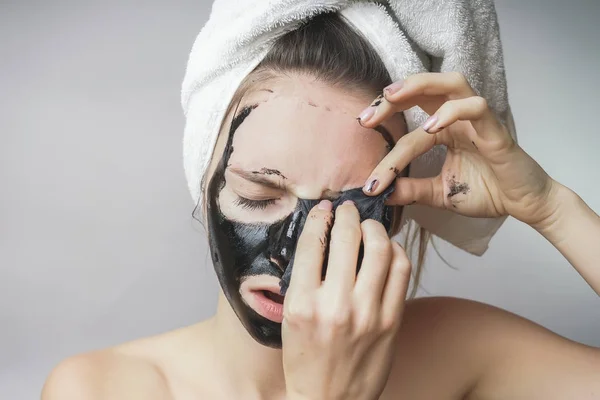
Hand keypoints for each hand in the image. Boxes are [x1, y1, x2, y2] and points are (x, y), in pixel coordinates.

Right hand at [282, 200, 410, 399]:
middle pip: (347, 238)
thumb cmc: (306, 360)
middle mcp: (335, 306)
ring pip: (379, 249)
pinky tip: (387, 248)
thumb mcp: (290, 318)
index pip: (313, 243)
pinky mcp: (391, 321)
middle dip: (347, 214)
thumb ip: (305, 279)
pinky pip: (400, 271)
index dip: (320, 217)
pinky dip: (395, 251)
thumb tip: (322, 238)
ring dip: (374, 227)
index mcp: (302, 304)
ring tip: (368, 225)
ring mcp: (367, 313)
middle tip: (347, 208)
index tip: (324, 209)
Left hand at [358, 72, 558, 227]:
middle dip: (392, 96)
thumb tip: (378, 193)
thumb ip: (410, 190)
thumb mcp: (437, 194)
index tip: (361, 151)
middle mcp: (457, 118)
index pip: (407, 121)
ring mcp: (477, 120)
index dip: (383, 130)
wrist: (522, 204)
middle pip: (424, 87)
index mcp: (443, 128)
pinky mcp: (495, 130)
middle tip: (366, 116)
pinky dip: (452, 112)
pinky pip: (476, 107)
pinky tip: (431, 127)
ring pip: (451, 83)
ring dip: (419, 85)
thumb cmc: (485, 192)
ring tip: (391, 96)